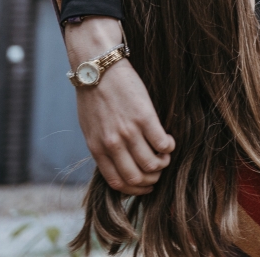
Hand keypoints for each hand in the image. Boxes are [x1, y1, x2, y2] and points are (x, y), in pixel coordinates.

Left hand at [65, 17, 174, 194]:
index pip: (118, 183)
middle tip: (158, 170)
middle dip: (152, 179)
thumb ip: (102, 148)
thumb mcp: (90, 128)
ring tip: (165, 154)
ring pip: (152, 164)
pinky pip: (163, 144)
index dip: (135, 189)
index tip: (146, 185)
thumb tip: (116, 164)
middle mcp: (113, 144)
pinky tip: (169, 141)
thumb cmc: (93, 97)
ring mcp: (129, 132)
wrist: (99, 70)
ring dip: (163, 164)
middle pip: (137, 177)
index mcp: (98, 149)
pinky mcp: (145, 118)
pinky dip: (169, 147)